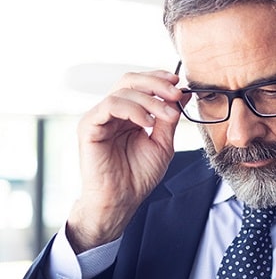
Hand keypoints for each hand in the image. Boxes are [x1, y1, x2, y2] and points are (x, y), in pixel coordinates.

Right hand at [67, 70, 182, 252]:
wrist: (122, 199)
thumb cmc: (138, 175)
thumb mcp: (162, 143)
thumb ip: (169, 119)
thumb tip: (183, 95)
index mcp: (129, 114)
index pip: (141, 84)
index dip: (159, 79)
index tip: (180, 85)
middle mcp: (113, 112)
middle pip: (130, 80)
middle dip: (156, 84)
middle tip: (176, 94)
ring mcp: (100, 117)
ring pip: (123, 91)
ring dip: (150, 100)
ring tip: (168, 116)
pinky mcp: (89, 126)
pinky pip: (109, 105)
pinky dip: (133, 109)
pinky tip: (148, 123)